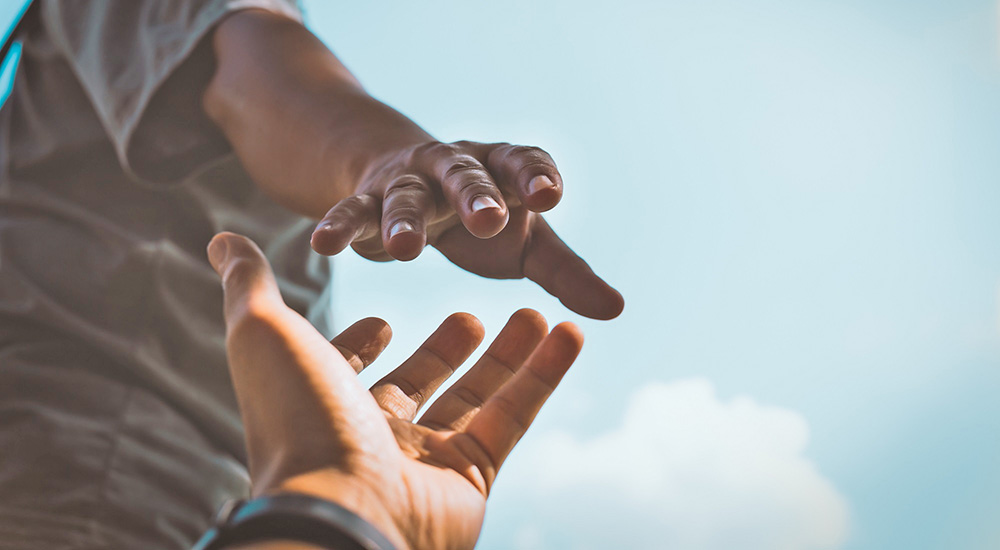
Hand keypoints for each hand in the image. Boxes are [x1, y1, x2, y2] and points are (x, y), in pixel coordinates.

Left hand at [207, 232, 583, 549]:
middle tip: (472, 317)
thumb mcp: (265, 334)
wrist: (341, 509)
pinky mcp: (471, 476)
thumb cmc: (298, 418)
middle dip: (447, 349)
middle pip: (420, 382)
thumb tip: (222, 239)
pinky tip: (568, 333)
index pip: (347, 370)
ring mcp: (424, 459)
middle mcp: (372, 434)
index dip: (362, 345)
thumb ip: (249, 285)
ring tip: (537, 312)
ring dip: (508, 355)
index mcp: (324, 402)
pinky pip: (513, 418)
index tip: (384, 321)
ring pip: (476, 398)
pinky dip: (544, 375)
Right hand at [309, 140, 624, 319]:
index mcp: (502, 171)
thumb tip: (616, 310)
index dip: (535, 176)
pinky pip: (352, 212)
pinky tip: (323, 244)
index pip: (523, 163)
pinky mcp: (367, 200)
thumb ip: (567, 273)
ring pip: (406, 196)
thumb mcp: (528, 243)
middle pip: (467, 175)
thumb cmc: (483, 219)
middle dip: (476, 195)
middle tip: (489, 219)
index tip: (549, 195)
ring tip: (404, 251)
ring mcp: (408, 182)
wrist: (410, 183)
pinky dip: (339, 226)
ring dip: (404, 219)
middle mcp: (456, 168)